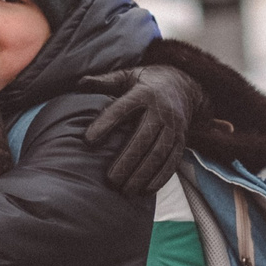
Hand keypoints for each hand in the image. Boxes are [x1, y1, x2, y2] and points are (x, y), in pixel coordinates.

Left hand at [81, 65, 202, 196]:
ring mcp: (174, 127)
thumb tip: (80, 82)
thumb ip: (106, 81)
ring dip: (143, 174)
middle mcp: (161, 111)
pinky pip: (173, 161)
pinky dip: (160, 178)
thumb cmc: (147, 82)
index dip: (105, 124)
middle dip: (127, 161)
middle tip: (110, 180)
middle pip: (143, 138)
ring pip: (159, 153)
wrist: (185, 85)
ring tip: (125, 191)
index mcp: (143, 93)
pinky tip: (145, 191)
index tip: (88, 141)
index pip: (123, 109)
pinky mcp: (182, 140)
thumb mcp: (128, 75)